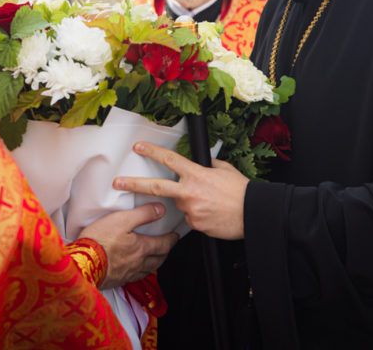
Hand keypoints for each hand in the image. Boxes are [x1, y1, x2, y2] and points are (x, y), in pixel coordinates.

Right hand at [78, 203, 178, 288]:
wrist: (82, 263)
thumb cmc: (100, 240)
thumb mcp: (121, 220)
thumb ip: (143, 214)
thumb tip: (161, 210)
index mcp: (142, 248)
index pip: (163, 244)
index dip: (171, 239)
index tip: (175, 236)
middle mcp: (139, 263)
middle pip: (159, 259)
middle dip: (165, 252)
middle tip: (167, 246)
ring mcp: (128, 274)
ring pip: (148, 270)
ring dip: (155, 263)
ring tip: (155, 258)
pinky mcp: (117, 280)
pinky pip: (135, 277)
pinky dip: (141, 271)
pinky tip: (136, 269)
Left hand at [113, 141, 247, 239]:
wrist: (254, 213)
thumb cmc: (242, 191)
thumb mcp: (224, 170)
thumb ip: (208, 166)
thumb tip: (201, 164)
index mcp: (196, 174)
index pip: (169, 159)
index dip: (152, 151)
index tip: (139, 147)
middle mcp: (189, 191)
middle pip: (155, 187)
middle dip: (133, 184)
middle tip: (118, 183)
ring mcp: (190, 209)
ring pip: (180, 205)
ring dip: (190, 203)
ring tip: (211, 203)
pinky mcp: (195, 225)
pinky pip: (191, 219)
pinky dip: (199, 216)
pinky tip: (213, 214)